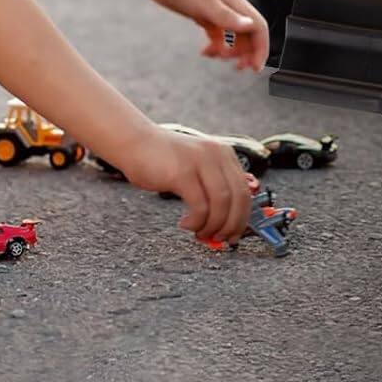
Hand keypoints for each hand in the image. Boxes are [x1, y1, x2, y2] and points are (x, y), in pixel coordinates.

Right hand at [121, 126, 252, 241]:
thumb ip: (213, 186)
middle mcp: (216, 155)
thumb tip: (227, 220)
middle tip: (219, 238)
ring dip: (213, 225)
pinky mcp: (183, 172)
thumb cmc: (164, 159)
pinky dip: (197, 221)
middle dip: (231, 225)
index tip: (234, 234)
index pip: (245, 190)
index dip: (243, 217)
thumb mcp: (197, 167)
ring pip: (222, 204)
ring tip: (200, 232)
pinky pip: (200, 206)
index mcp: (223, 154)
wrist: (135, 142)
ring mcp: (200, 162)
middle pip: (238, 198)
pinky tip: (186, 224)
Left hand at [143, 0, 269, 70]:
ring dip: (229, 51)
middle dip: (246, 53)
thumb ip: (228, 17)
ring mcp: (216, 12)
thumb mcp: (206, 3)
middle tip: (238, 67)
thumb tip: (250, 25)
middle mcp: (229, 8)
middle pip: (248, 34)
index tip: (255, 66)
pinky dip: (214, 46)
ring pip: (232, 36)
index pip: (258, 27)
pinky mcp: (204, 15)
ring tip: (219, 57)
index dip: (261, 48)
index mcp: (235, 3)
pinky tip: (205, 52)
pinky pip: (216, 35)